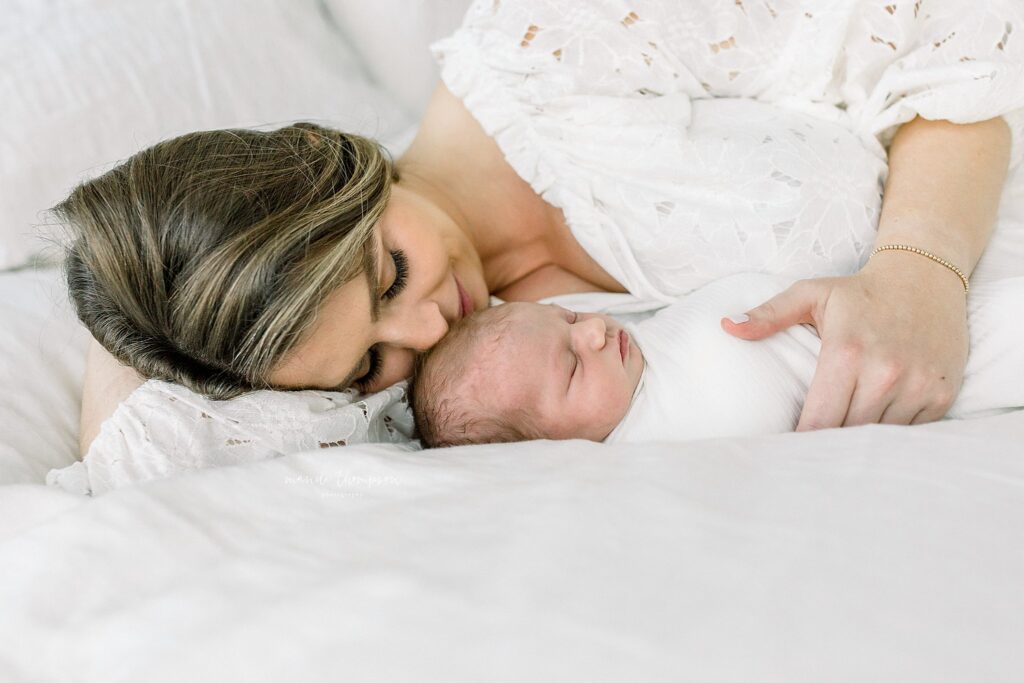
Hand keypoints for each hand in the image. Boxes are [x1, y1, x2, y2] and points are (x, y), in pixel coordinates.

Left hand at [720, 258, 968, 429]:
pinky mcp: (942, 393)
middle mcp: (886, 372)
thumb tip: (727, 326)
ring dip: (861, 443)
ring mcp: (918, 385)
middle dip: (828, 446)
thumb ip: (768, 315)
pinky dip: (893, 435)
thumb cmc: (860, 292)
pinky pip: (912, 432)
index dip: (802, 441)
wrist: (926, 277)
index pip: (819, 420)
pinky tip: (876, 431)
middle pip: (848, 434)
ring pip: (881, 437)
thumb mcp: (811, 294)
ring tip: (841, 449)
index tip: (788, 451)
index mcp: (846, 352)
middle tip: (809, 456)